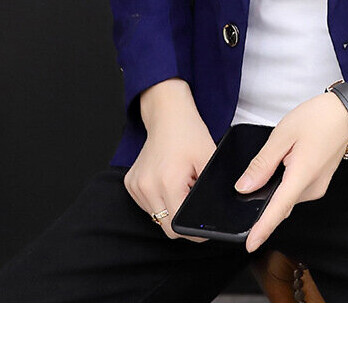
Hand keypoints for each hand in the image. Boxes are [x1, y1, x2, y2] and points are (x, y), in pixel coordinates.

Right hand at [123, 78, 216, 242]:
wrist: (168, 115)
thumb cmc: (188, 134)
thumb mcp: (209, 160)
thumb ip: (212, 188)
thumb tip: (217, 212)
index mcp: (167, 182)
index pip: (178, 226)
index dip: (194, 232)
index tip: (203, 228)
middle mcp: (147, 187)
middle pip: (166, 226)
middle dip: (182, 220)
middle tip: (193, 200)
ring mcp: (136, 186)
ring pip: (156, 217)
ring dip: (170, 209)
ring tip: (181, 186)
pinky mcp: (130, 184)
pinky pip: (147, 206)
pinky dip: (160, 201)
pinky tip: (168, 182)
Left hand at [234, 92, 347, 252]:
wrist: (347, 112)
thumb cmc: (319, 118)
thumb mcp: (282, 135)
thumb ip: (262, 163)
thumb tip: (244, 187)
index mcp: (302, 175)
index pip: (278, 209)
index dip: (262, 229)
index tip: (250, 244)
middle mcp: (312, 188)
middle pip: (280, 203)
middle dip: (264, 196)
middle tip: (260, 169)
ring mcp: (318, 186)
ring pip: (287, 195)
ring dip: (276, 186)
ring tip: (279, 154)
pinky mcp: (319, 182)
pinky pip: (296, 189)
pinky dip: (285, 182)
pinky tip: (285, 161)